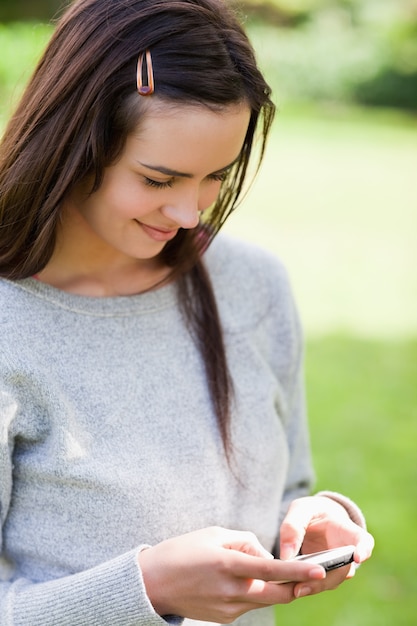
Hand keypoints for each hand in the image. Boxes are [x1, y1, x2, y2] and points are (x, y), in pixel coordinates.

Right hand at [138, 526, 326, 622]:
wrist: (152, 584)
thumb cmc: (183, 551)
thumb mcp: (215, 534)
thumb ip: (246, 542)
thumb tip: (266, 555)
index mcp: (229, 566)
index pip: (272, 570)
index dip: (299, 571)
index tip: (322, 569)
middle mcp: (233, 592)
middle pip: (279, 593)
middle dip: (300, 584)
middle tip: (319, 571)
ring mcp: (230, 610)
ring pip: (265, 598)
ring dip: (276, 584)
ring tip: (276, 567)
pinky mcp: (226, 619)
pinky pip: (249, 602)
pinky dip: (254, 589)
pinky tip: (239, 578)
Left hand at [279, 496, 373, 597]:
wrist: (313, 521)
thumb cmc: (311, 512)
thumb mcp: (301, 510)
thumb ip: (293, 526)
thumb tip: (287, 556)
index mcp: (346, 530)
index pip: (363, 540)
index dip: (364, 549)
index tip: (358, 557)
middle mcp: (346, 552)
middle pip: (343, 569)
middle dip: (325, 579)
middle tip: (303, 585)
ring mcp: (337, 567)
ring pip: (330, 581)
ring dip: (314, 586)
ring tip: (295, 589)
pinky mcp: (323, 576)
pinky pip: (317, 584)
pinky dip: (306, 587)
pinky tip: (291, 588)